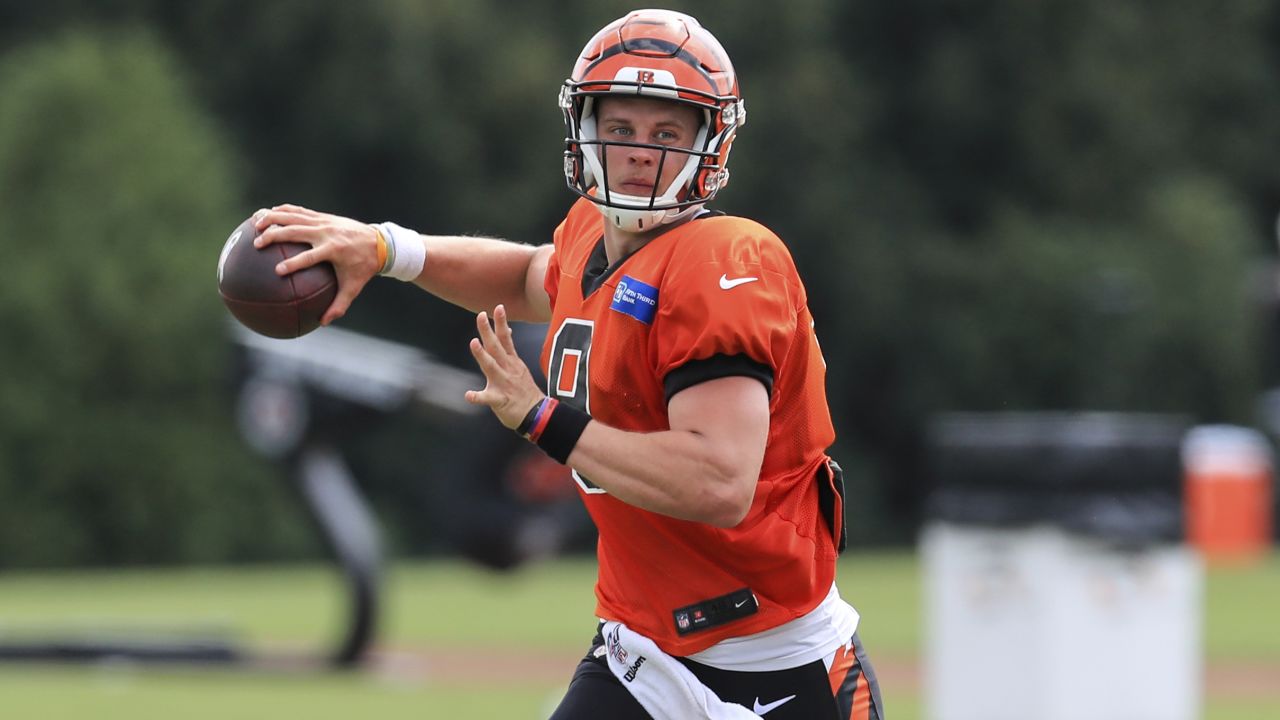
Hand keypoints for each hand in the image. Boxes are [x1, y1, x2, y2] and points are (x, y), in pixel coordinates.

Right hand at [253, 203, 381, 324]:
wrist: (378, 242)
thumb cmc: (363, 268)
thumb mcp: (353, 288)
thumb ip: (339, 305)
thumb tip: (323, 323)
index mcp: (333, 250)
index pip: (309, 257)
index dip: (293, 263)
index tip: (277, 271)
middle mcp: (326, 233)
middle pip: (295, 231)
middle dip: (274, 236)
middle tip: (257, 244)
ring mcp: (323, 222)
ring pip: (293, 216)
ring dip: (272, 219)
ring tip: (254, 224)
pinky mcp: (322, 216)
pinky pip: (298, 211)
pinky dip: (282, 211)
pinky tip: (265, 214)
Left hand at [465, 304, 544, 429]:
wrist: (537, 414)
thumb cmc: (523, 390)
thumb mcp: (518, 366)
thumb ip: (509, 350)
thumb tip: (506, 330)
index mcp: (512, 362)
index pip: (505, 339)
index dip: (501, 323)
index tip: (498, 307)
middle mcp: (508, 369)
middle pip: (496, 347)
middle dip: (488, 331)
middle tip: (481, 316)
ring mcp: (504, 384)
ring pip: (491, 367)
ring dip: (482, 355)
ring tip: (474, 344)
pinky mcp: (500, 400)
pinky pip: (487, 398)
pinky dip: (477, 397)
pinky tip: (469, 395)